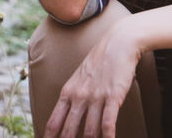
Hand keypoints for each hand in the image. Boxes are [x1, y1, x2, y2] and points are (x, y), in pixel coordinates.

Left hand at [45, 15, 143, 137]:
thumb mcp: (79, 78)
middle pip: (68, 131)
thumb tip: (68, 117)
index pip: (53, 122)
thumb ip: (73, 96)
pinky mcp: (113, 96)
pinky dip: (107, 137)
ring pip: (89, 131)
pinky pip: (108, 123)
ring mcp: (96, 97)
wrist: (119, 42)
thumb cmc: (100, 61)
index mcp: (68, 92)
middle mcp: (79, 96)